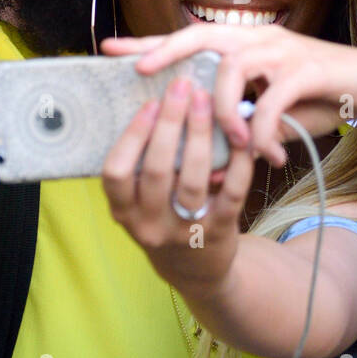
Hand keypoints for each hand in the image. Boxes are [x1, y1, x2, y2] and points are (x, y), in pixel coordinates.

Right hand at [102, 76, 254, 294]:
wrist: (196, 271)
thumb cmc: (164, 218)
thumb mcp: (140, 202)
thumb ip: (141, 165)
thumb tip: (156, 102)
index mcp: (124, 213)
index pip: (116, 173)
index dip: (132, 136)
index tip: (150, 103)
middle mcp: (150, 225)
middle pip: (158, 170)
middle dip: (171, 123)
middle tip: (182, 87)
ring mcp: (185, 232)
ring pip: (194, 179)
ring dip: (201, 134)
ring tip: (206, 100)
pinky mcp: (220, 233)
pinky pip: (232, 191)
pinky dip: (238, 160)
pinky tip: (240, 133)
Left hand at [103, 25, 356, 164]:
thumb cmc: (324, 93)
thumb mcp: (277, 107)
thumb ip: (245, 118)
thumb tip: (211, 150)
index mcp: (248, 43)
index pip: (190, 37)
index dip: (150, 44)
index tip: (111, 50)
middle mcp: (261, 39)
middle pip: (202, 34)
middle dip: (166, 52)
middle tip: (138, 73)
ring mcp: (283, 52)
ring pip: (233, 67)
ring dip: (223, 109)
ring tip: (227, 142)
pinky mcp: (307, 70)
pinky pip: (272, 99)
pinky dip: (263, 130)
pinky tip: (266, 155)